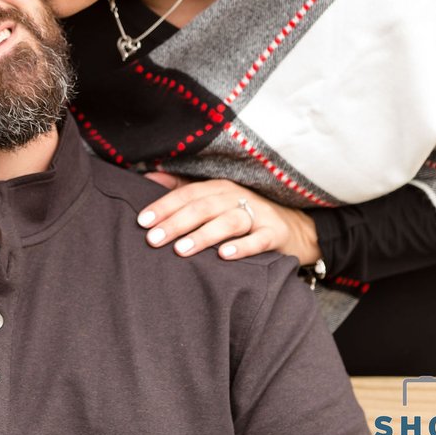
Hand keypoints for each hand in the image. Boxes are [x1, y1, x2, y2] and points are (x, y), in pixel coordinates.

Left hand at [137, 175, 319, 264]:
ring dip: (203, 235)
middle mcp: (236, 197)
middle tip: (153, 240)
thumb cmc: (243, 213)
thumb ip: (182, 189)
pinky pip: (258, 239)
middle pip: (202, 208)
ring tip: (181, 250)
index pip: (186, 194)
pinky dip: (242, 247)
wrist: (293, 227)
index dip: (163, 207)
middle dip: (175, 223)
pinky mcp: (274, 233)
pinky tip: (224, 256)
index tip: (142, 222)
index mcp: (218, 188)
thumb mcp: (214, 199)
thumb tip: (148, 178)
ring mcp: (257, 214)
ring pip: (228, 222)